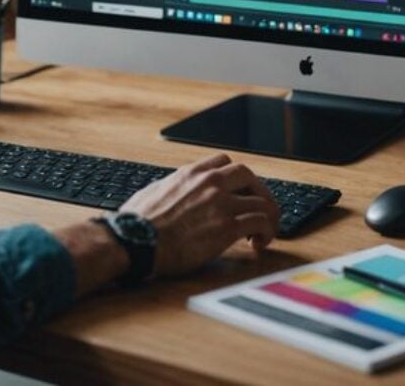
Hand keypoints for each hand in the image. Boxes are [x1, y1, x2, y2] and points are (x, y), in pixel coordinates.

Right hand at [119, 153, 278, 277]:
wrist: (137, 241)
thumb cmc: (138, 222)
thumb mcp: (152, 191)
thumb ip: (169, 187)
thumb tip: (168, 190)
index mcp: (190, 173)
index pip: (224, 162)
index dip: (235, 178)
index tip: (236, 192)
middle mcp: (210, 183)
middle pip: (249, 176)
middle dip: (257, 192)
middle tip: (257, 209)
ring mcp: (221, 203)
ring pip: (262, 200)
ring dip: (267, 216)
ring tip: (263, 232)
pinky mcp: (227, 227)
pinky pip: (261, 222)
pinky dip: (266, 232)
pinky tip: (257, 243)